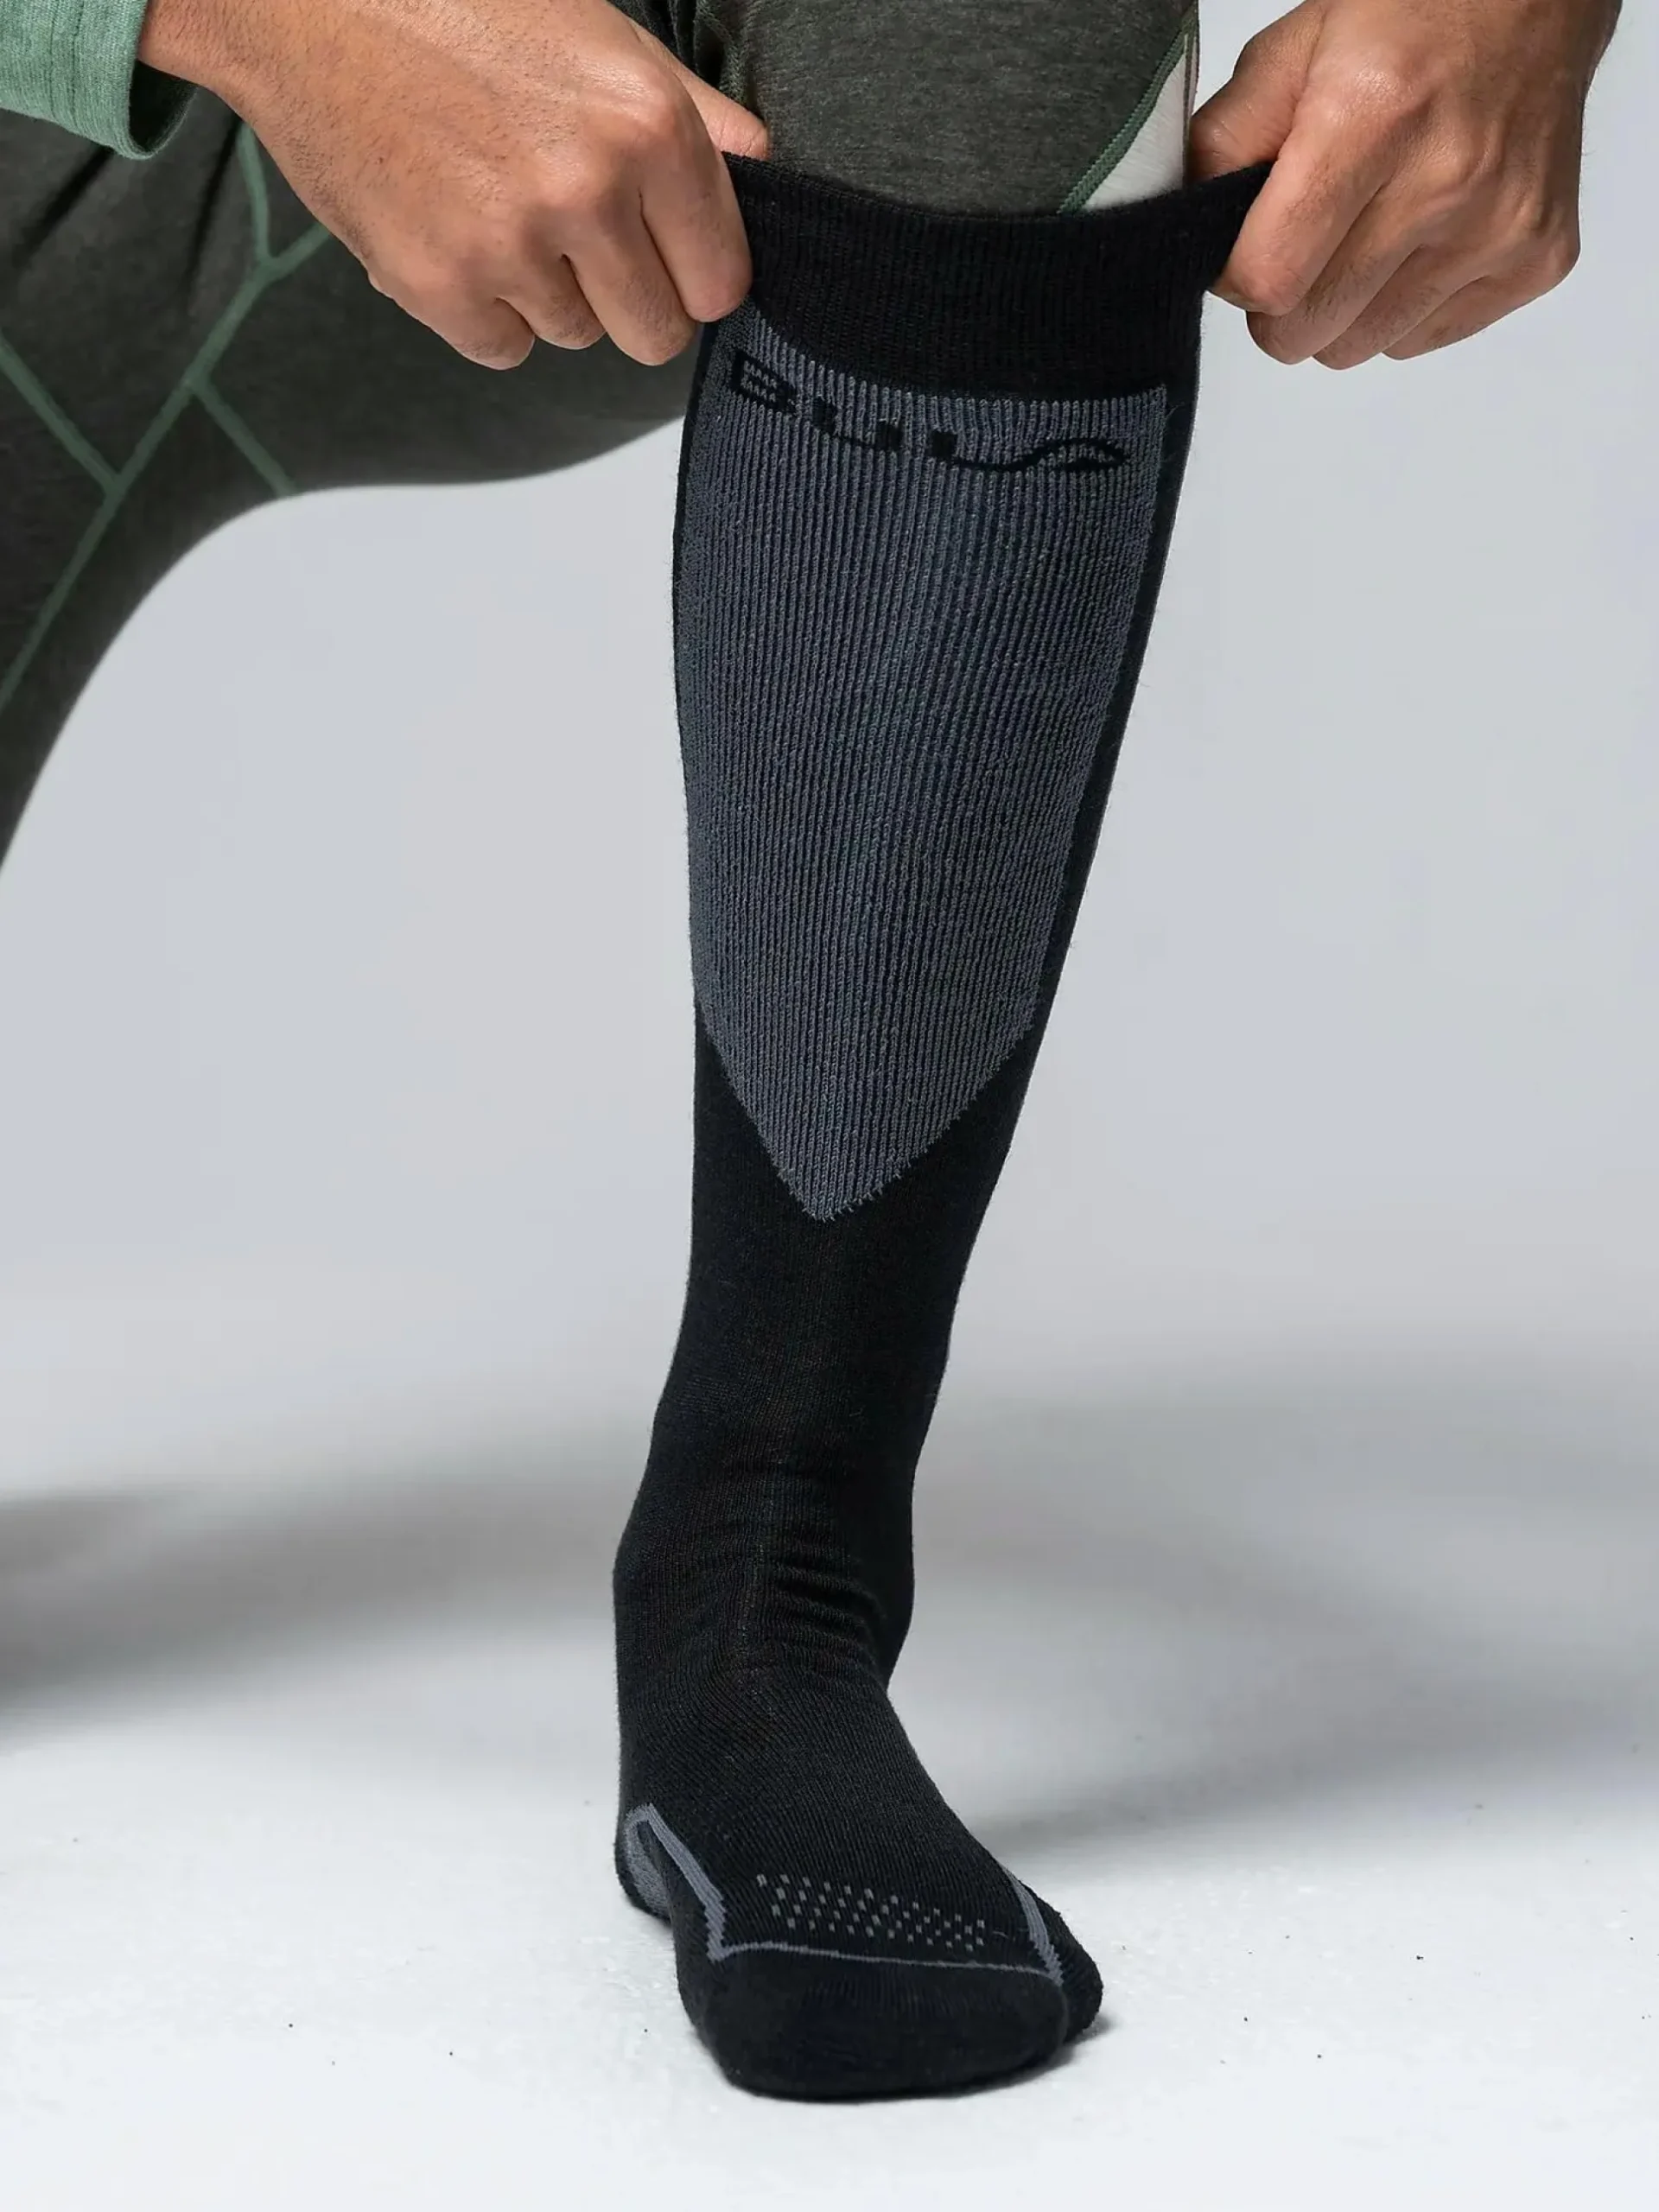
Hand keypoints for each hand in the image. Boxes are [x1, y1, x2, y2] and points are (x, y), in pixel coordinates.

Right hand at [138, 0, 768, 368]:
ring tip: (497, 202)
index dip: (693, 274)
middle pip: (656, 332)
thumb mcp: (598, 31)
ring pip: (575, 335)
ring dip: (548, 291)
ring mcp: (510, 245)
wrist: (303, 1)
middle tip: (579, 239)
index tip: (664, 254)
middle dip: (628, 298)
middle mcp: (588, 190)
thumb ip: (690, 109)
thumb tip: (759, 167)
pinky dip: (485, 307)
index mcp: (648, 124)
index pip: (721, 281)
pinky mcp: (438, 285)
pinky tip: (456, 228)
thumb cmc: (457, 0)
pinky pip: (504, 348)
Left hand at [1187, 0, 1619, 364]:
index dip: (1237, 278)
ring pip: (1362, 348)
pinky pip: (1422, 339)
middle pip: (1309, 331)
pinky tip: (1421, 236)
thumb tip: (1193, 237)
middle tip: (1303, 241)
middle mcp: (1447, 181)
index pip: (1269, 279)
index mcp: (1374, 116)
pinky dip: (1404, 307)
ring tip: (1368, 231)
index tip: (1243, 250)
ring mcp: (1500, 228)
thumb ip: (1223, 145)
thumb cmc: (1408, 15)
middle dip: (1284, 303)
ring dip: (1344, 309)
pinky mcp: (1536, 260)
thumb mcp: (1291, 51)